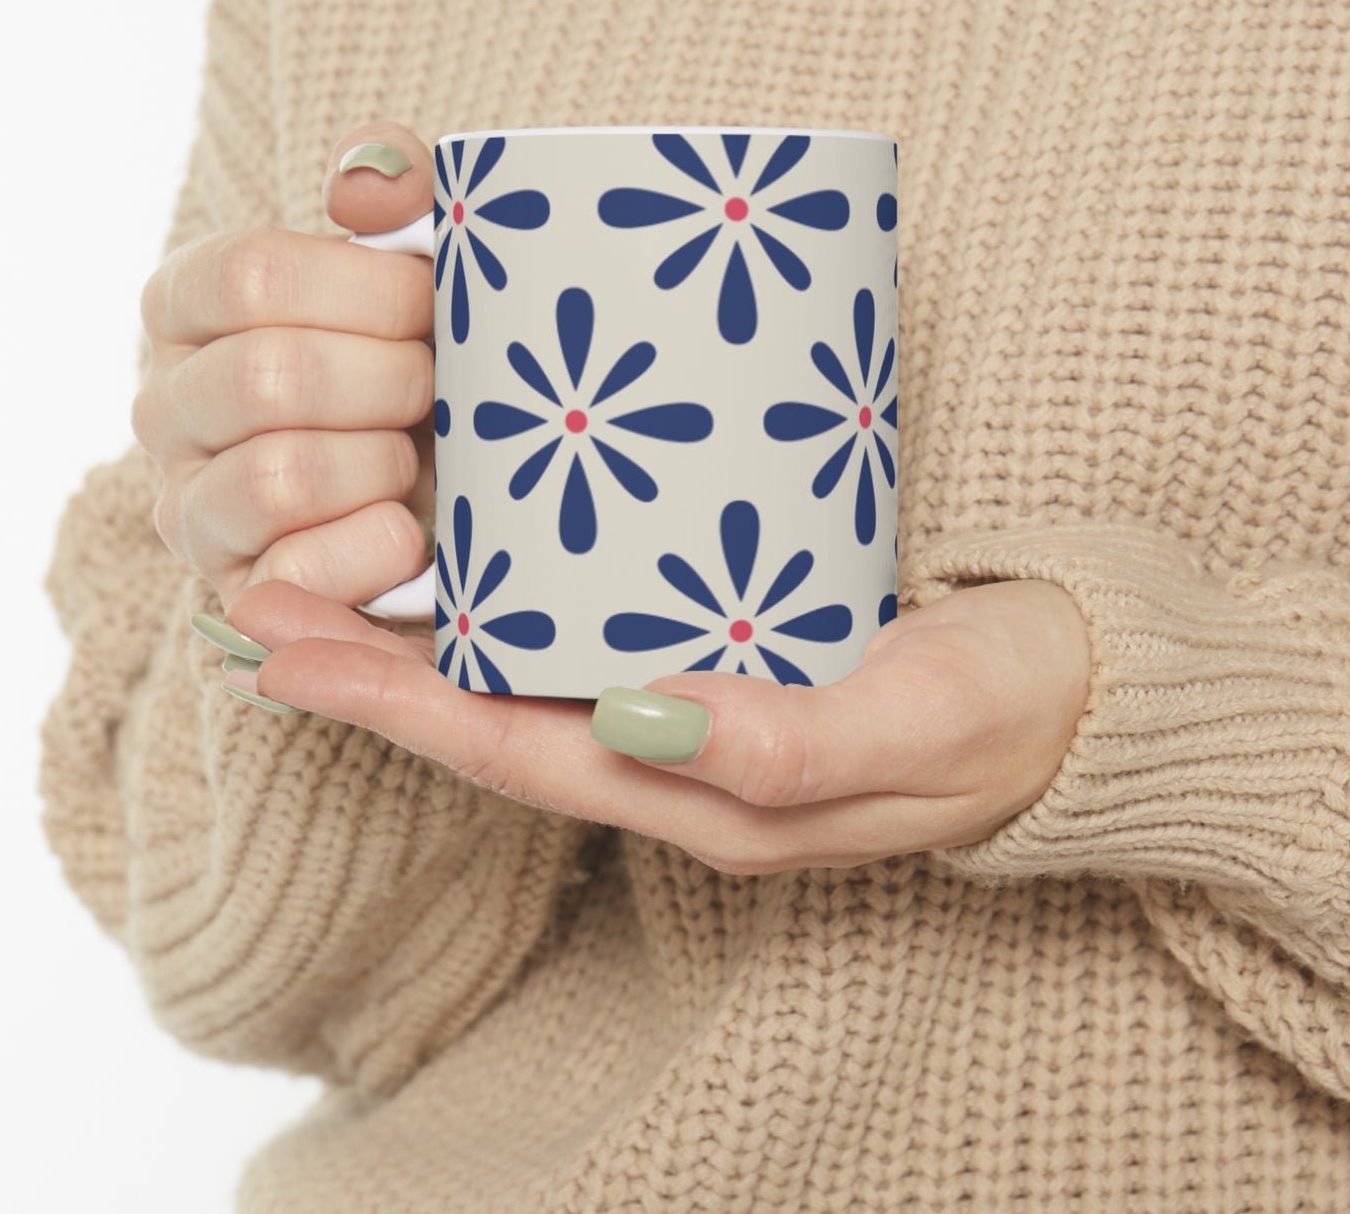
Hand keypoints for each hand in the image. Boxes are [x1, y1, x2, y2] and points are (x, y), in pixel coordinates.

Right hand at [133, 123, 436, 609]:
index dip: (368, 292)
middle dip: (391, 381)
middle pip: (270, 377)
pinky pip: (296, 573)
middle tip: (439, 387)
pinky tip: (411, 528)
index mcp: (189, 305)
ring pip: (279, 476)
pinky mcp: (236, 592)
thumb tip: (364, 187)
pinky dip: (377, 546)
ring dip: (383, 463)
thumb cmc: (424, 355)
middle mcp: (165, 404)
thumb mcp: (417, 258)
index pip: (250, 276)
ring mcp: (190, 506)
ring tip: (417, 457)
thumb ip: (394, 189)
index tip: (433, 304)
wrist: (452, 484)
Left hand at [219, 577, 1090, 872]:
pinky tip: (484, 552)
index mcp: (707, 796)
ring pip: (533, 680)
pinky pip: (595, 640)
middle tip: (263, 598)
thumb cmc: (1008, 709)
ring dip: (428, 635)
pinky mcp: (731, 655)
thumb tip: (642, 719)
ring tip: (335, 570)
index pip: (515, 752)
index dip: (392, 703)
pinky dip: (518, 604)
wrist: (1086, 692)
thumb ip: (785, 741)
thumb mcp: (916, 725)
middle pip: (495, 719)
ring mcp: (700, 712)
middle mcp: (681, 761)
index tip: (282, 648)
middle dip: (373, 668)